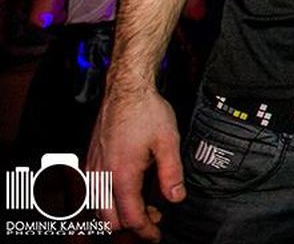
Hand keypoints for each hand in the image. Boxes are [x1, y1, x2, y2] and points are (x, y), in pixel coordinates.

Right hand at [88, 88, 184, 241]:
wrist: (125, 89)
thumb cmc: (146, 112)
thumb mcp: (168, 142)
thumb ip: (171, 174)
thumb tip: (176, 198)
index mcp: (121, 175)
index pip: (130, 218)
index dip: (145, 231)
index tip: (156, 235)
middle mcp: (101, 175)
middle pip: (109, 220)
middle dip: (131, 225)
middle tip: (154, 218)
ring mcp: (93, 168)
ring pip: (98, 207)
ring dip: (119, 212)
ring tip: (144, 203)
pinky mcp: (91, 160)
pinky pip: (94, 191)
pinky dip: (109, 199)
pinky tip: (128, 188)